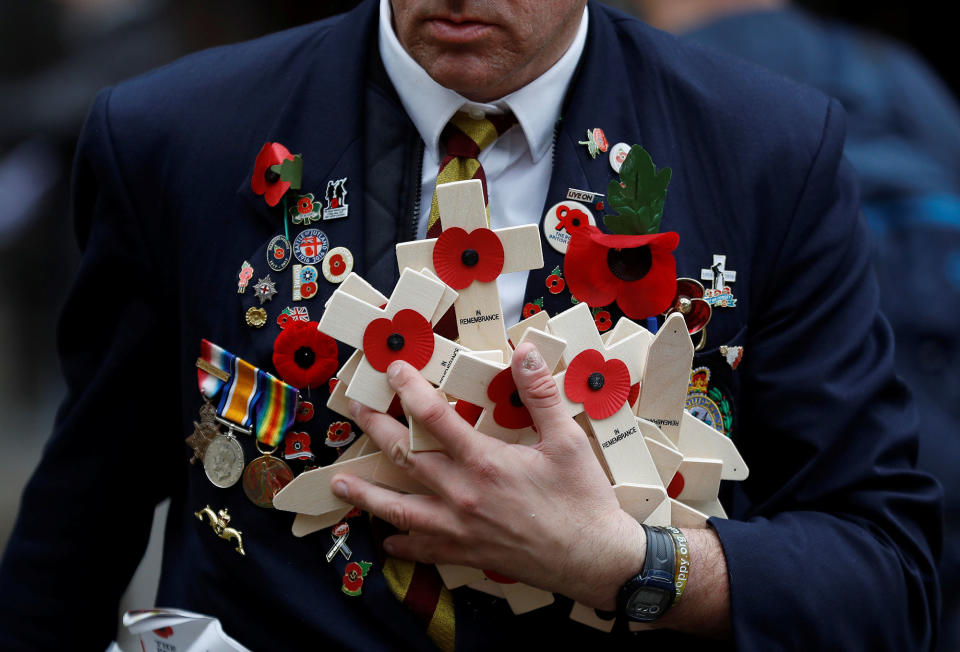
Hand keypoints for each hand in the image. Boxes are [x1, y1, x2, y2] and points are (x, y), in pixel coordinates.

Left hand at [331, 342, 644, 608]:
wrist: (593, 560)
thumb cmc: (582, 500)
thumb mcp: (568, 441)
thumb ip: (540, 395)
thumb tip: (524, 352)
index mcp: (485, 462)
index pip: (435, 417)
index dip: (410, 389)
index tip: (393, 370)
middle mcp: (462, 495)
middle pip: (406, 457)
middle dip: (376, 429)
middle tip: (355, 409)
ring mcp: (459, 528)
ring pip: (400, 509)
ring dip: (367, 495)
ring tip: (340, 484)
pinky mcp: (466, 553)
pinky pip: (422, 549)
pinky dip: (400, 543)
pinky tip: (387, 539)